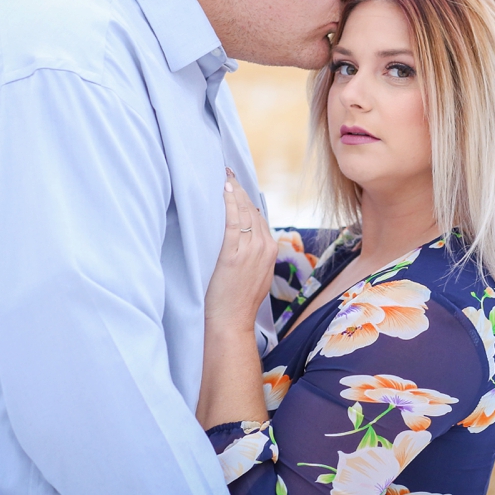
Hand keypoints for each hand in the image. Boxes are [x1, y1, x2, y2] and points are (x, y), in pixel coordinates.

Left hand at [204, 172, 276, 331]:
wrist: (232, 321)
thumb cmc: (239, 303)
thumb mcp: (256, 277)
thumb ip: (255, 256)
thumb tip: (248, 239)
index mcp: (270, 252)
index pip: (260, 217)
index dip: (248, 200)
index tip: (238, 186)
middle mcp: (263, 248)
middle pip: (253, 210)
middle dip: (241, 190)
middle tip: (228, 173)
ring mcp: (250, 250)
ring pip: (244, 212)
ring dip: (234, 191)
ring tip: (225, 176)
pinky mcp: (233, 253)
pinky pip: (232, 220)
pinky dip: (229, 202)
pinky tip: (224, 189)